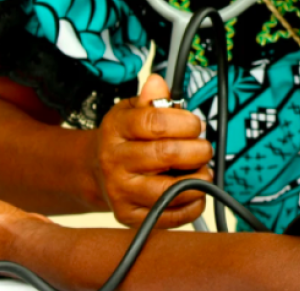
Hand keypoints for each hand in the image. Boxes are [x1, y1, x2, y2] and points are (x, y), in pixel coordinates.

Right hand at [94, 74, 213, 227]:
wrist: (96, 170)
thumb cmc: (124, 138)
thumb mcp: (131, 110)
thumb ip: (150, 100)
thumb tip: (158, 83)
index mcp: (116, 129)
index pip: (156, 122)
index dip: (185, 122)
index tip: (195, 125)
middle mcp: (114, 161)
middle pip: (167, 154)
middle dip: (197, 150)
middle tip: (203, 149)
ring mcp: (120, 191)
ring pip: (170, 190)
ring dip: (197, 179)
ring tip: (201, 170)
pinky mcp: (129, 216)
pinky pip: (170, 215)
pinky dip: (192, 204)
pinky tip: (194, 191)